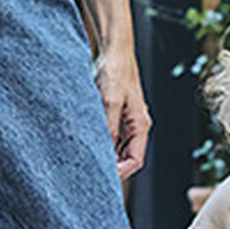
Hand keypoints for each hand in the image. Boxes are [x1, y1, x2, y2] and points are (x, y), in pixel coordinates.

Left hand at [93, 50, 151, 179]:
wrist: (114, 52)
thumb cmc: (116, 72)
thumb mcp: (109, 102)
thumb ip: (108, 128)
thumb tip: (104, 151)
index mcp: (141, 125)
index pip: (136, 160)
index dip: (121, 172)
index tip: (104, 176)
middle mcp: (136, 125)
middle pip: (127, 157)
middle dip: (113, 166)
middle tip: (91, 171)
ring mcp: (127, 121)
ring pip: (118, 148)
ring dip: (106, 155)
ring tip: (88, 159)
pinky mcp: (117, 114)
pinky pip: (111, 136)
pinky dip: (102, 143)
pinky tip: (89, 144)